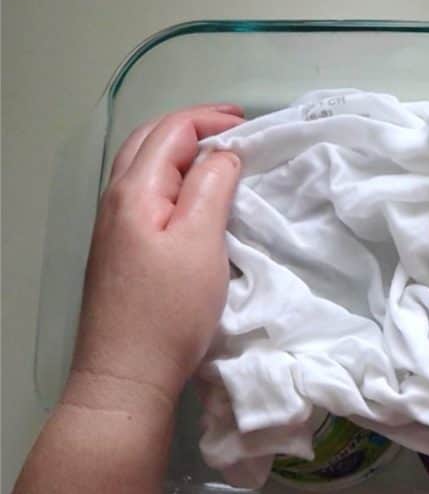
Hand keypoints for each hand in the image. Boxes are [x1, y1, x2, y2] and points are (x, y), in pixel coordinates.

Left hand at [70, 104, 244, 402]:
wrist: (127, 374)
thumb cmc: (169, 310)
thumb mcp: (200, 242)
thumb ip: (211, 188)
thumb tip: (224, 153)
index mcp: (134, 191)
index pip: (171, 131)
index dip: (210, 119)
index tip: (250, 126)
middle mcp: (115, 200)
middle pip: (149, 141)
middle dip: (192, 127)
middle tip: (236, 131)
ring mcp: (112, 227)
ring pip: (143, 167)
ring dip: (180, 152)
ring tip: (219, 158)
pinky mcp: (119, 250)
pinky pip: (144, 193)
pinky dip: (172, 178)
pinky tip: (193, 196)